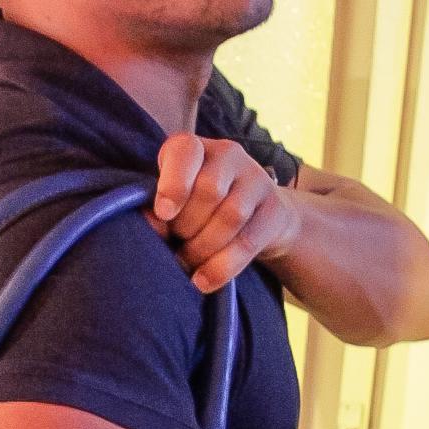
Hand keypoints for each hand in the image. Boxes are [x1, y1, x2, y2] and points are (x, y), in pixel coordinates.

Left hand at [151, 135, 298, 291]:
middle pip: (208, 191)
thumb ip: (160, 210)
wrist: (254, 217)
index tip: (163, 213)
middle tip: (177, 244)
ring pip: (230, 216)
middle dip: (187, 226)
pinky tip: (203, 281)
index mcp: (194, 147)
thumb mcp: (174, 204)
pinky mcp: (275, 209)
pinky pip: (247, 241)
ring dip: (204, 248)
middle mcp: (228, 154)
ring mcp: (256, 179)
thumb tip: (153, 225)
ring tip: (188, 262)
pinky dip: (222, 266)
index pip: (185, 152)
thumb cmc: (198, 210)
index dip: (173, 184)